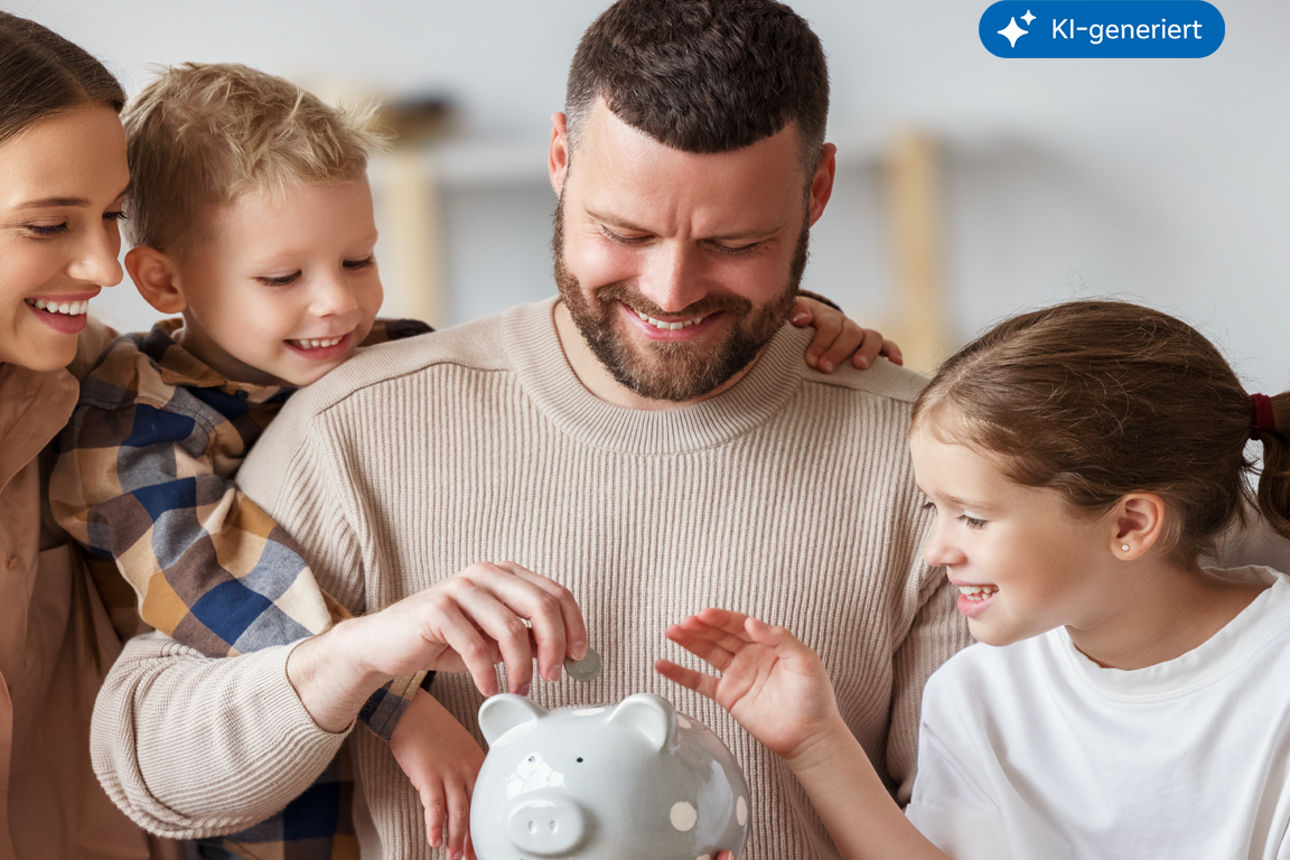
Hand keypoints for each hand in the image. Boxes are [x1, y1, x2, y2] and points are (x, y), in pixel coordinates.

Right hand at [288, 561, 586, 731]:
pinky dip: (488, 674)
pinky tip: (490, 689)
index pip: (556, 593)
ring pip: (511, 628)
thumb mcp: (494, 640)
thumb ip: (528, 640)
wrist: (386, 644)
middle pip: (541, 605)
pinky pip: (475, 646)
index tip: (579, 658)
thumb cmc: (444, 641)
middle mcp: (485, 574)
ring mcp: (459, 588)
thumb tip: (567, 655)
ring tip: (520, 689)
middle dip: (555, 646)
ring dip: (522, 667)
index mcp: (505, 575)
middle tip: (553, 676)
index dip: (575, 626)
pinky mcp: (435, 609)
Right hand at [389, 689, 484, 859]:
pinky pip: (435, 806)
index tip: (481, 844)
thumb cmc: (431, 728)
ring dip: (456, 838)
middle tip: (471, 858)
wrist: (410, 710)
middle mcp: (468, 769)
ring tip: (453, 856)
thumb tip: (459, 797)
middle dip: (472, 840)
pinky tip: (434, 840)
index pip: (484, 802)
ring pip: (458, 813)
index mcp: (478, 762)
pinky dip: (435, 826)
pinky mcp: (428, 775)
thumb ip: (464, 771)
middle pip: (474, 812)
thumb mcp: (459, 748)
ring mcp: (449, 772)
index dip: (482, 827)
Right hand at [656, 608, 841, 761]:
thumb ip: (780, 639)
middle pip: (719, 635)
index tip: (705, 615)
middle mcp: (750, 655)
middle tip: (684, 623)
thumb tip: (752, 622)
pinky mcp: (728, 696)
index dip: (721, 619)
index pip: (739, 624)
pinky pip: (699, 682)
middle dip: (700, 627)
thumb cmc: (815, 698)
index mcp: (768, 643)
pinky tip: (664, 664)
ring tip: (672, 632)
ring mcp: (737, 675)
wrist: (810, 735)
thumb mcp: (805, 661)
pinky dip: (681, 674)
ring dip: (689, 641)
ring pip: (707, 652)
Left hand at [791, 295, 903, 370]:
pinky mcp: (869, 347)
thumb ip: (792, 313)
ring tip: (859, 366)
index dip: (821, 342)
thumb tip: (801, 319)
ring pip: (872, 337)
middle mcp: (845, 324)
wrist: (805, 327)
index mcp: (825, 316)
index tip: (811, 360)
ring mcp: (859, 335)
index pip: (829, 325)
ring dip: (867, 352)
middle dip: (838, 351)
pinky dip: (893, 353)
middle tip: (825, 368)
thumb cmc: (795, 328)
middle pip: (850, 333)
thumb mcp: (788, 317)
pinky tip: (895, 364)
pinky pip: (887, 346)